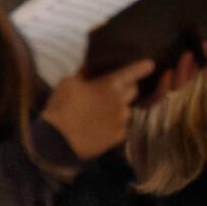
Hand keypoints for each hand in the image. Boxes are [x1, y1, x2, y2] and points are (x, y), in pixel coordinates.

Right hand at [42, 59, 156, 159]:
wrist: (56, 141)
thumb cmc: (60, 108)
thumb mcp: (68, 83)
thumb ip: (84, 73)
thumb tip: (90, 66)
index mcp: (110, 85)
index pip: (133, 72)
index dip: (142, 67)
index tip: (150, 64)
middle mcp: (121, 102)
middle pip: (133, 90)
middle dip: (127, 88)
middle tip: (112, 92)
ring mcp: (122, 120)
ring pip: (127, 110)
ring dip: (120, 108)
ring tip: (103, 113)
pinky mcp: (119, 137)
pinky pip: (123, 127)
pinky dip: (115, 125)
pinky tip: (102, 126)